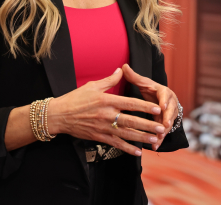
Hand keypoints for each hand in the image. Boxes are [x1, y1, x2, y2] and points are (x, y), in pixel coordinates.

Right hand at [47, 68, 165, 156]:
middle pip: (131, 121)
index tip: (157, 109)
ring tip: (155, 139)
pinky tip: (138, 151)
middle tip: (161, 128)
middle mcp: (107, 115)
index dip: (145, 107)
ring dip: (142, 138)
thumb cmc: (75, 99)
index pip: (130, 103)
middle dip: (148, 125)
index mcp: (107, 100)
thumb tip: (121, 70)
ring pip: (126, 134)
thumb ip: (109, 80)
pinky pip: (116, 144)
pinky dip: (127, 149)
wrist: (59, 115)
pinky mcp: (99, 137)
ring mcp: (103, 128)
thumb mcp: (92, 86)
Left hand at [121, 63, 178, 150]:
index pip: (165, 95)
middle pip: (170, 111)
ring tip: (158, 138)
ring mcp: (170, 115)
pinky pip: (164, 133)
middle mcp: (170, 103)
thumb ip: (134, 77)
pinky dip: (160, 140)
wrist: (162, 99)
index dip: (165, 100)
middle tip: (164, 125)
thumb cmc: (151, 90)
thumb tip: (123, 66)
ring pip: (168, 124)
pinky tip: (154, 147)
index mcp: (164, 92)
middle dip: (167, 119)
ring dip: (164, 131)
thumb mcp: (144, 83)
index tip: (162, 106)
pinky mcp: (166, 124)